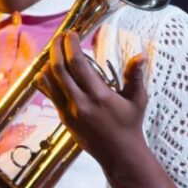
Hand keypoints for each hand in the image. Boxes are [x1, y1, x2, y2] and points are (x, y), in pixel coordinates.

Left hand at [39, 31, 148, 175]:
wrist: (118, 154)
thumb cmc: (130, 124)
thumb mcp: (138, 99)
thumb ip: (135, 75)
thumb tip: (141, 54)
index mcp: (98, 95)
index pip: (77, 64)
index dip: (70, 45)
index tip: (71, 33)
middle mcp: (80, 103)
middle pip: (58, 69)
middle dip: (56, 48)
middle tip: (60, 36)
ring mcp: (69, 111)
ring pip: (49, 81)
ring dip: (49, 62)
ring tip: (54, 50)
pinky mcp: (63, 118)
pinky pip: (49, 94)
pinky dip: (46, 79)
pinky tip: (49, 69)